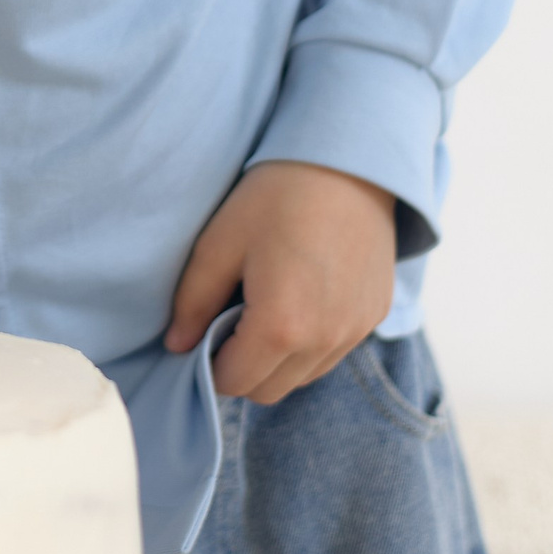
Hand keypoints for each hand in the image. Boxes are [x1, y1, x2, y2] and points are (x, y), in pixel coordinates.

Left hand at [164, 159, 397, 405]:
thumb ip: (193, 300)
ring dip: (278, 360)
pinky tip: (299, 299)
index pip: (235, 382)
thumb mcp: (219, 242)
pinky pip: (333, 352)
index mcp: (281, 326)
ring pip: (304, 376)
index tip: (203, 334)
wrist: (350, 163)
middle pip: (270, 390)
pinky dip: (311, 343)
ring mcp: (356, 330)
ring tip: (265, 308)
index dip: (210, 366)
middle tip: (229, 322)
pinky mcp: (376, 315)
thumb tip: (177, 345)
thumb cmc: (276, 196)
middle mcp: (325, 340)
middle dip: (242, 369)